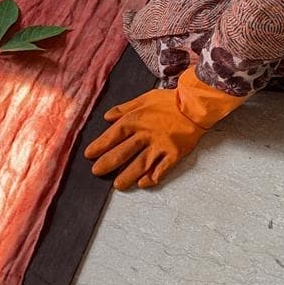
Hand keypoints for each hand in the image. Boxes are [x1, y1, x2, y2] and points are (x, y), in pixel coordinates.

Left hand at [84, 67, 246, 188]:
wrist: (194, 105)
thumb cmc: (168, 101)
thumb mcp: (143, 99)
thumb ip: (124, 109)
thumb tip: (106, 117)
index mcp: (136, 120)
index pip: (112, 135)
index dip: (99, 146)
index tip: (89, 155)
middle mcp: (145, 135)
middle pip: (122, 153)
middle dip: (107, 164)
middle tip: (96, 172)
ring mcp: (160, 146)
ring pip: (139, 165)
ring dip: (127, 176)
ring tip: (117, 185)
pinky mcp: (174, 154)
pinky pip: (161, 170)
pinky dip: (152, 178)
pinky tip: (143, 183)